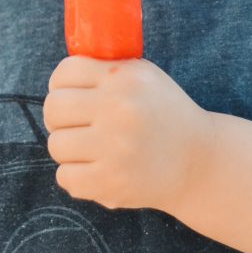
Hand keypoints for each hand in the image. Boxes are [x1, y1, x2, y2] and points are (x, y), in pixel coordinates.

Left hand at [44, 55, 215, 212]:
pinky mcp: (111, 183)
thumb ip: (106, 70)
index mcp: (123, 78)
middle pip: (53, 108)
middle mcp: (118, 109)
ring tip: (89, 148)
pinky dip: (75, 175)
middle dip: (58, 117)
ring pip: (56, 145)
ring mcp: (114, 148)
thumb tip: (61, 77)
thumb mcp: (144, 76)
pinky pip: (65, 177)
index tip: (70, 94)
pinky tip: (95, 169)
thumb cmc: (164, 114)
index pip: (65, 72)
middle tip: (75, 124)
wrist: (198, 161)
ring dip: (68, 148)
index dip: (60, 84)